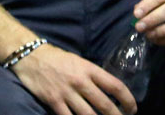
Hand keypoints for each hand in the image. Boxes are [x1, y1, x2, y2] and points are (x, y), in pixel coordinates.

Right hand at [11, 43, 136, 114]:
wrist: (32, 57)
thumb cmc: (58, 59)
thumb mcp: (79, 62)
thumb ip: (92, 76)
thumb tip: (108, 91)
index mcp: (89, 69)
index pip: (115, 85)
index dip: (127, 99)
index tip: (132, 108)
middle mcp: (80, 81)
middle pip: (104, 104)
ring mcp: (66, 93)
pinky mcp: (54, 102)